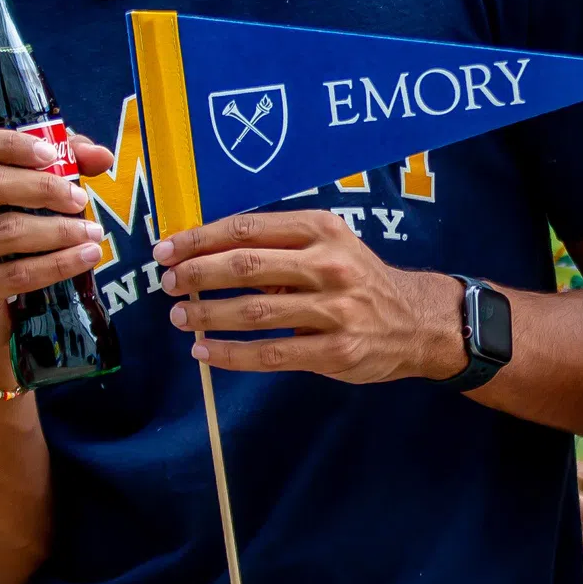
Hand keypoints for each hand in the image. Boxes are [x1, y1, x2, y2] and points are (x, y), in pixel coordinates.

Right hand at [0, 125, 111, 366]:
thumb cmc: (2, 230)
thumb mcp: (23, 190)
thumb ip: (62, 163)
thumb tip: (101, 156)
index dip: (9, 144)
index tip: (50, 153)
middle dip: (44, 188)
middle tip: (80, 199)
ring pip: (8, 231)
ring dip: (59, 230)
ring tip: (93, 231)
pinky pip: (17, 273)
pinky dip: (58, 264)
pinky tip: (86, 256)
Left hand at [154, 210, 459, 383]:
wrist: (416, 321)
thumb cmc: (358, 280)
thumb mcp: (329, 246)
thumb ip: (279, 246)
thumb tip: (204, 251)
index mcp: (321, 230)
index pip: (247, 229)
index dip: (200, 239)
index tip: (166, 250)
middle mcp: (329, 265)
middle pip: (246, 266)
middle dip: (198, 274)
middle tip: (167, 283)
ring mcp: (334, 309)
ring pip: (255, 311)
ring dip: (209, 314)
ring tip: (180, 317)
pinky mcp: (335, 351)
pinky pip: (271, 353)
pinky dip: (231, 353)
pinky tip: (205, 351)